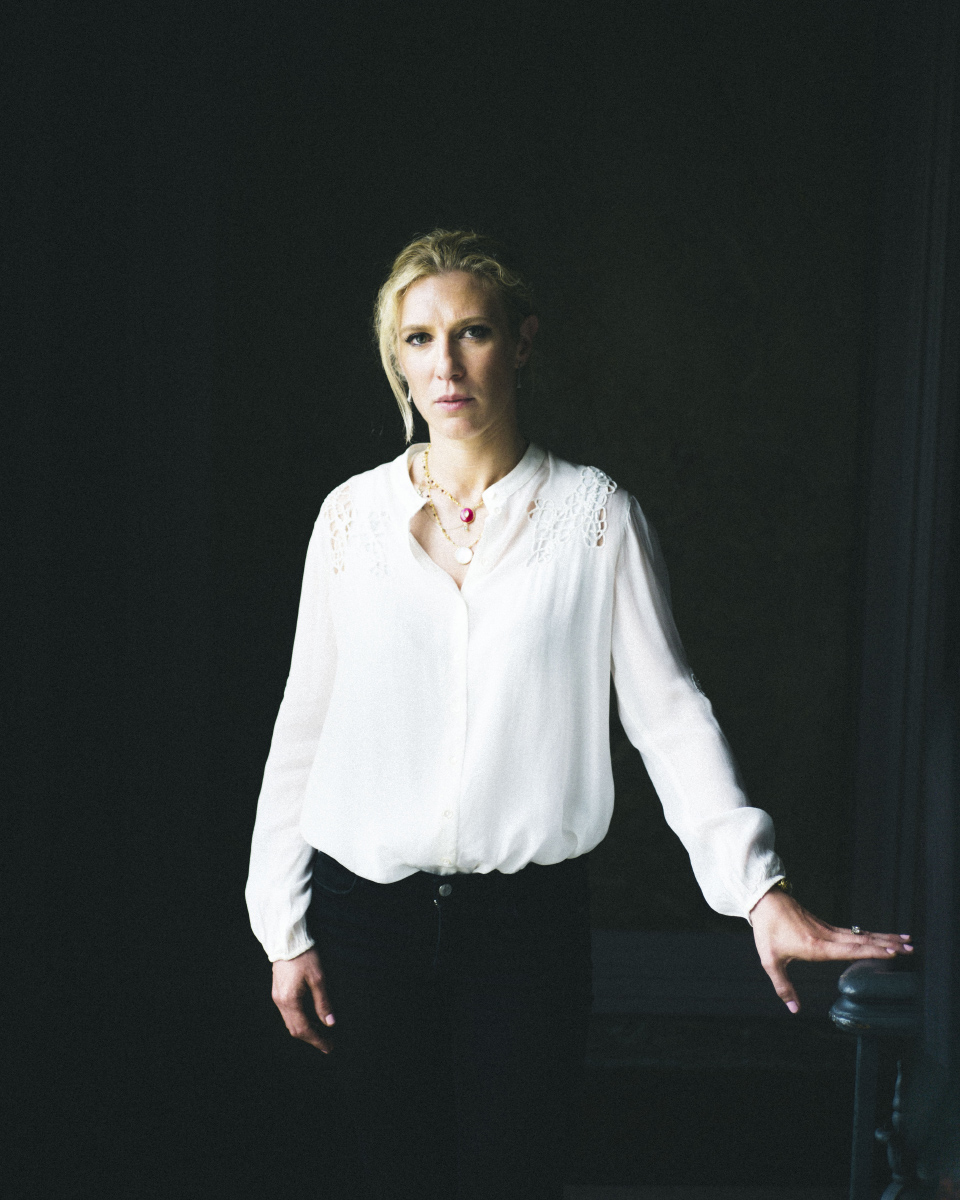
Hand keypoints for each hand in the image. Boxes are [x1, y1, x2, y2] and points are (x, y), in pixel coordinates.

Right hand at [271, 947, 335, 1052]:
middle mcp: (280, 1002)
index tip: (329, 1047)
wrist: (288, 940)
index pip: (303, 1029)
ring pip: (290, 1023)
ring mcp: (277, 997)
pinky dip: (299, 1020)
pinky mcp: (277, 991)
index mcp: (290, 1000)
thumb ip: (323, 1002)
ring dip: (305, 1030)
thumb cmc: (305, 956)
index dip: (317, 1040)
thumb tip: (330, 1023)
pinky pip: (287, 1013)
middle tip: (327, 1043)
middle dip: (311, 1038)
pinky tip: (310, 1019)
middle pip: (294, 1029)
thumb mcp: (319, 979)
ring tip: (321, 1033)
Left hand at [748, 886, 913, 1013]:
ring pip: (861, 935)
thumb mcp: (770, 961)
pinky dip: (869, 935)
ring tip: (905, 939)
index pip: (850, 950)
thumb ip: (783, 986)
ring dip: (883, 938)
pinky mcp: (826, 926)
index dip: (872, 952)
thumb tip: (794, 1010)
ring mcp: (828, 929)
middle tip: (911, 946)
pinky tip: (880, 938)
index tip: (892, 952)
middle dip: (888, 944)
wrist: (765, 902)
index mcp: (816, 946)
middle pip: (863, 941)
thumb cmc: (767, 931)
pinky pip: (853, 932)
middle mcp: (827, 936)